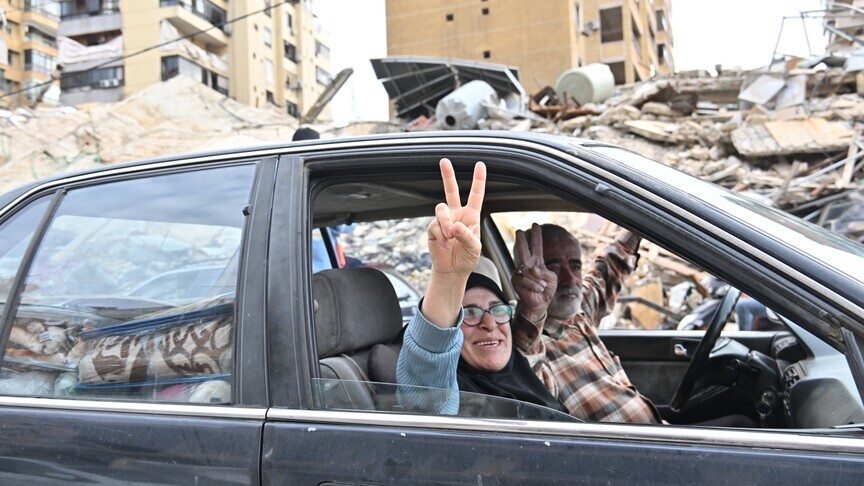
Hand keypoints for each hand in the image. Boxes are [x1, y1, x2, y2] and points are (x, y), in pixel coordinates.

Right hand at [420, 158, 485, 327]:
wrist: (452, 270)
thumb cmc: (467, 258)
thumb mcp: (475, 248)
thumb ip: (467, 236)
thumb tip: (454, 226)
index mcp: (471, 216)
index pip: (475, 195)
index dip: (478, 180)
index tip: (480, 164)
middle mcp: (456, 214)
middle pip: (450, 190)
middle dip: (447, 175)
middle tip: (444, 161)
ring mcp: (443, 220)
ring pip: (441, 210)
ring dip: (446, 223)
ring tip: (451, 236)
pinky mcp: (433, 228)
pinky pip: (434, 226)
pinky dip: (441, 236)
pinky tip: (445, 244)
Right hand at [512, 223, 556, 316]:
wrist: (540, 304)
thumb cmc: (546, 290)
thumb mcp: (552, 278)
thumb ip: (544, 272)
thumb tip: (532, 269)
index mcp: (538, 263)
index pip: (537, 247)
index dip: (536, 236)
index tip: (535, 225)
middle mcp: (527, 266)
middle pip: (523, 250)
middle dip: (522, 240)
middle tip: (519, 230)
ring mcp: (521, 273)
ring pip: (529, 271)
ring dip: (538, 281)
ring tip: (541, 287)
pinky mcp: (516, 281)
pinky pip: (526, 280)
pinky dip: (534, 286)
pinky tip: (537, 290)